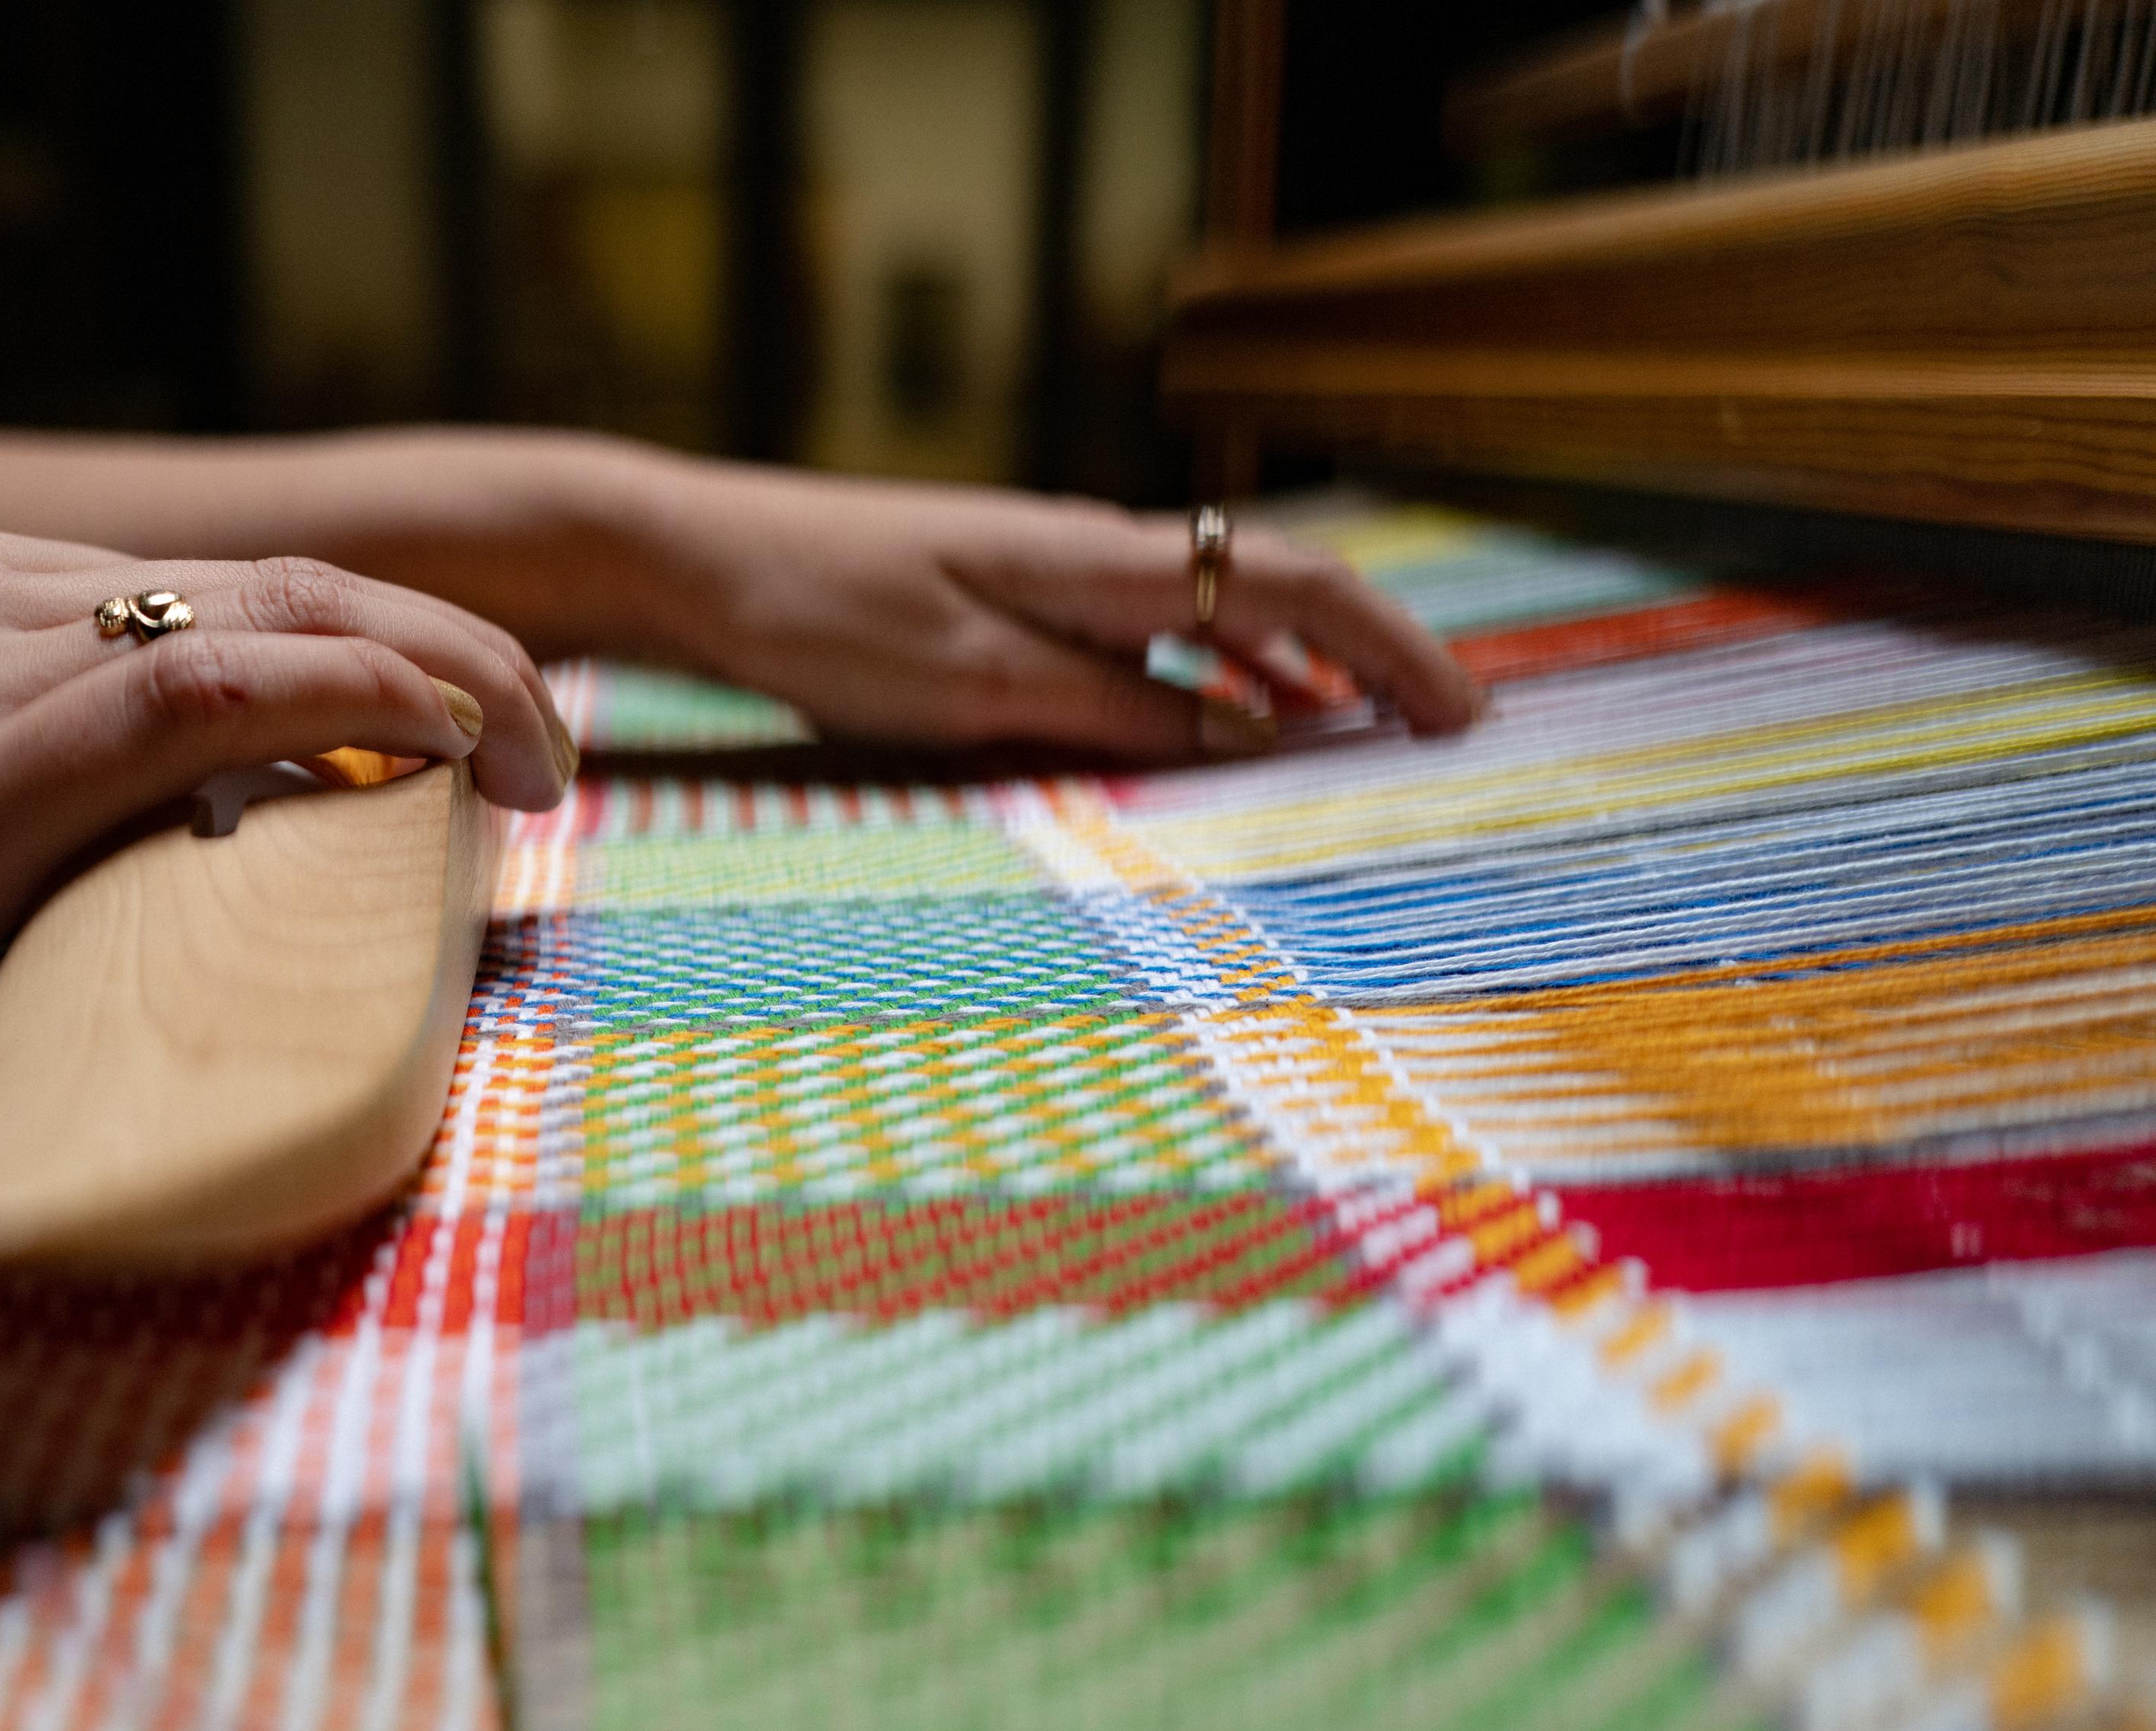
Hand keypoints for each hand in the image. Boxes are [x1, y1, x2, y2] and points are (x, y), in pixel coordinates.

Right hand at [0, 509, 567, 1300]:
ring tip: (540, 767)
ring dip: (434, 677)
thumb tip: (144, 883)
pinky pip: (192, 694)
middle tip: (547, 745)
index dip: (360, 636)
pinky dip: (346, 699)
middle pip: (259, 579)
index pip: (195, 585)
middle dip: (436, 645)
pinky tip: (450, 745)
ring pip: (254, 618)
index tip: (465, 718)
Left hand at [631, 462, 1482, 757]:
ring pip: (1216, 619)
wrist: (696, 559)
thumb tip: (1255, 745)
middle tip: (1447, 743)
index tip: (1464, 717)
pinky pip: (1151, 641)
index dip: (1394, 648)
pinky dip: (1216, 684)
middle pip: (1277, 593)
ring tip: (1368, 744)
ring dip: (1300, 677)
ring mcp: (1055, 576)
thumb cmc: (819, 615)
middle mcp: (1094, 554)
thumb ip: (1115, 713)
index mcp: (1099, 561)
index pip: (1295, 583)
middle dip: (1373, 662)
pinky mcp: (1011, 605)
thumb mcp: (974, 684)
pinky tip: (1234, 728)